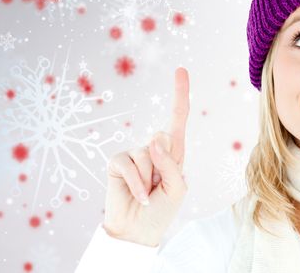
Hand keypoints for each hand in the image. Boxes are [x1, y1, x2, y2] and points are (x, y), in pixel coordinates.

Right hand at [103, 67, 190, 246]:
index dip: (180, 95)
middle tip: (159, 187)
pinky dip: (136, 183)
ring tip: (148, 194)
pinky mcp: (117, 162)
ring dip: (149, 181)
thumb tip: (154, 139)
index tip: (181, 70)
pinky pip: (129, 164)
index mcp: (173, 153)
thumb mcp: (177, 189)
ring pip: (146, 154)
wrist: (137, 230)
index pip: (178, 119)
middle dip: (164, 165)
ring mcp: (135, 154)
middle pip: (163, 137)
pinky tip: (138, 196)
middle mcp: (154, 149)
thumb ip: (170, 164)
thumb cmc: (161, 210)